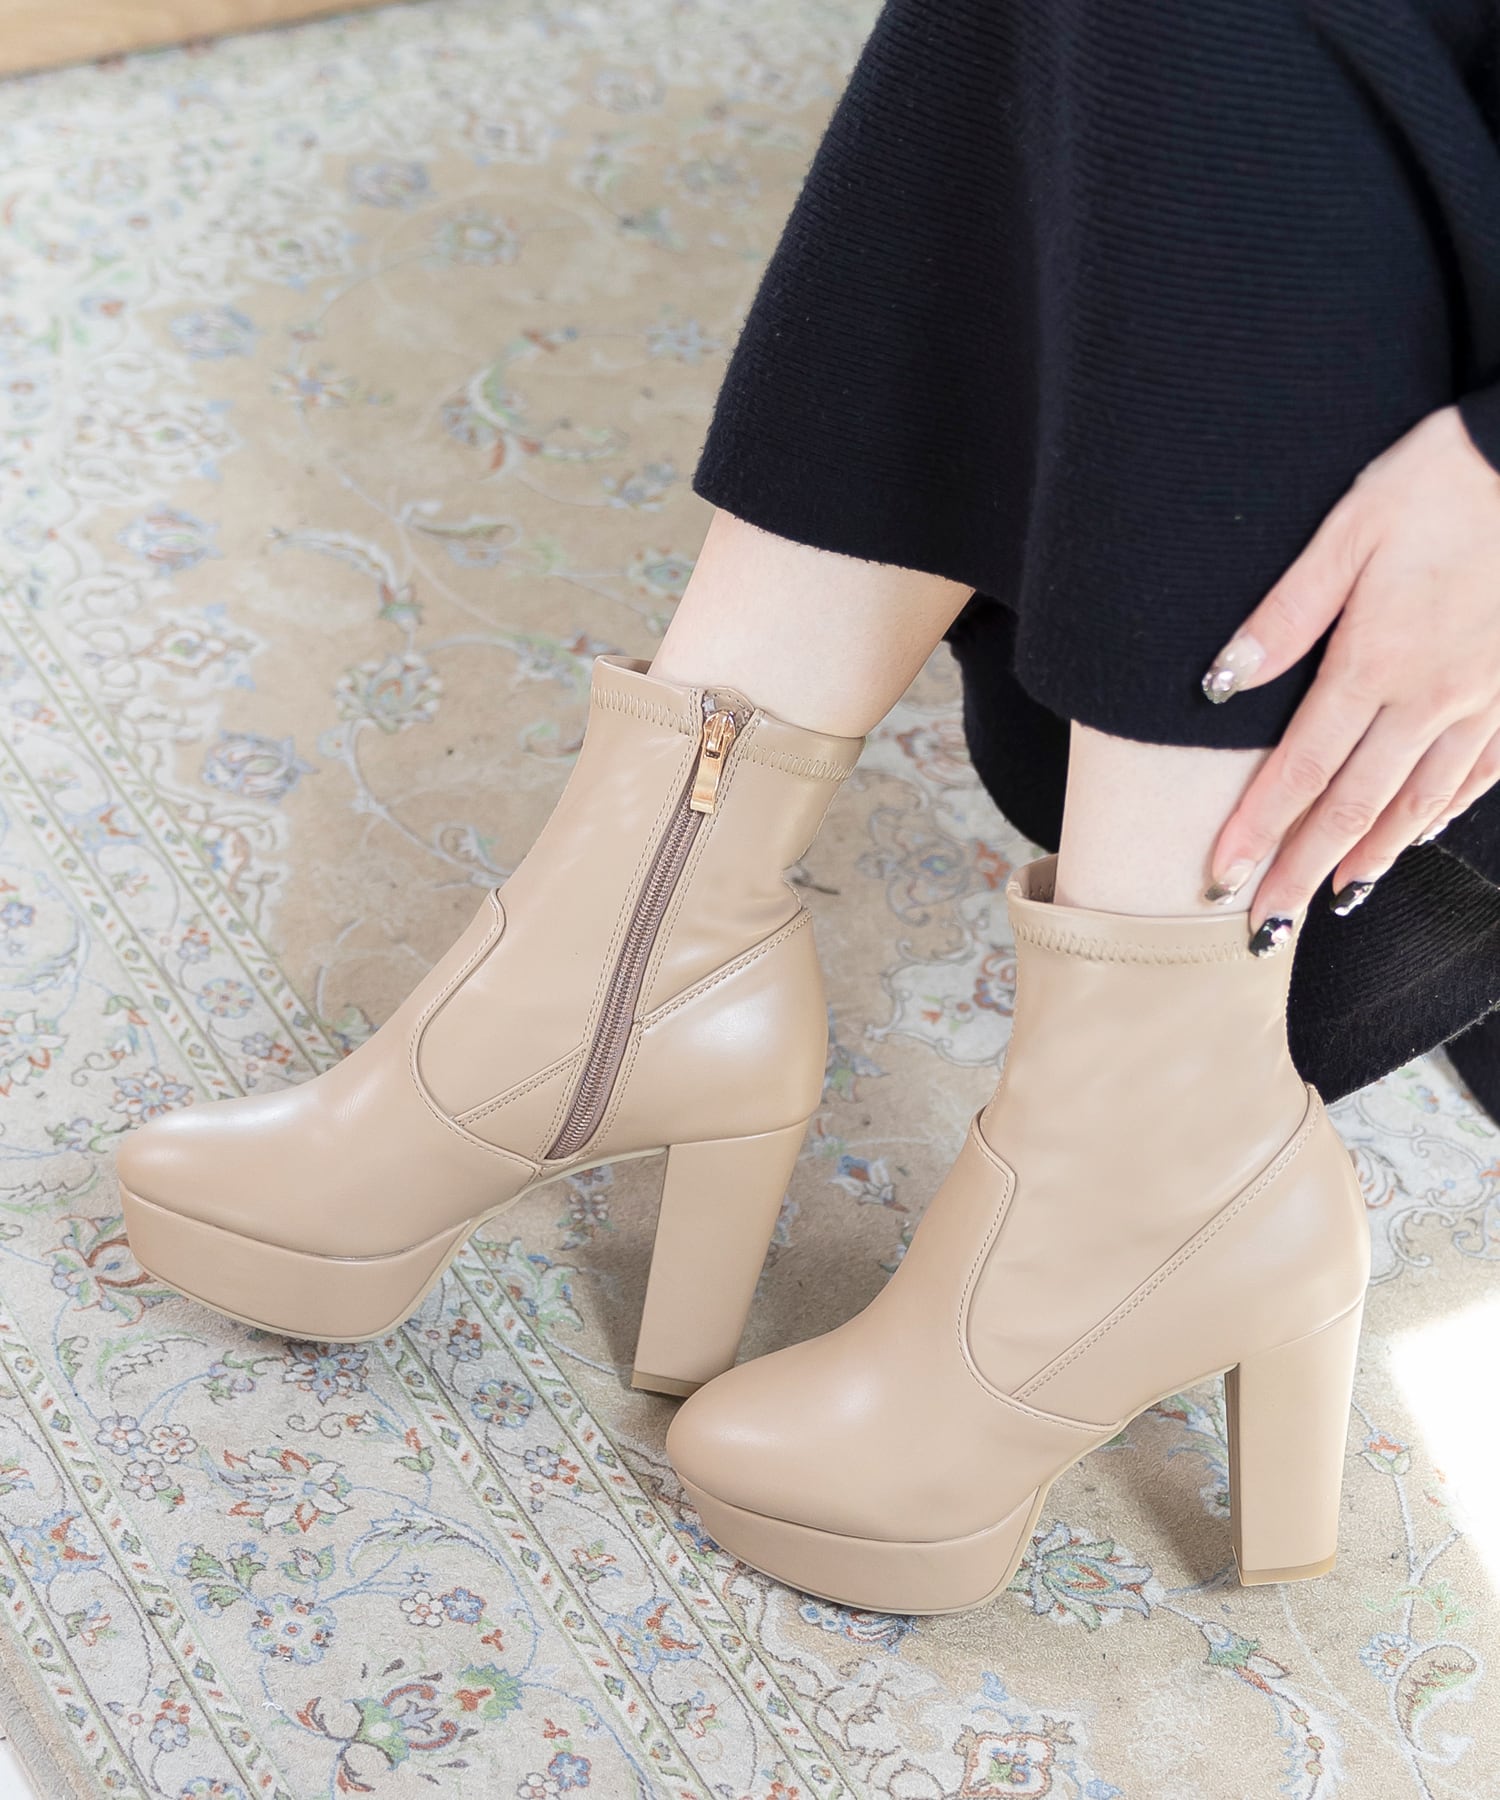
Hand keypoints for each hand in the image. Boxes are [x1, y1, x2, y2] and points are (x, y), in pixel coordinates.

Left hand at [1202, 404, 1499, 943]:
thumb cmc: (1445, 480)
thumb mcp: (1352, 527)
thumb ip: (1286, 613)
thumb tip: (1219, 682)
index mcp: (1377, 661)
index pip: (1301, 768)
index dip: (1259, 829)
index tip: (1222, 879)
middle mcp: (1431, 698)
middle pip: (1353, 806)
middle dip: (1301, 872)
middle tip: (1264, 928)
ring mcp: (1484, 702)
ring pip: (1417, 803)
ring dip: (1368, 858)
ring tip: (1328, 900)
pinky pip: (1476, 776)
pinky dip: (1437, 817)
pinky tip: (1413, 837)